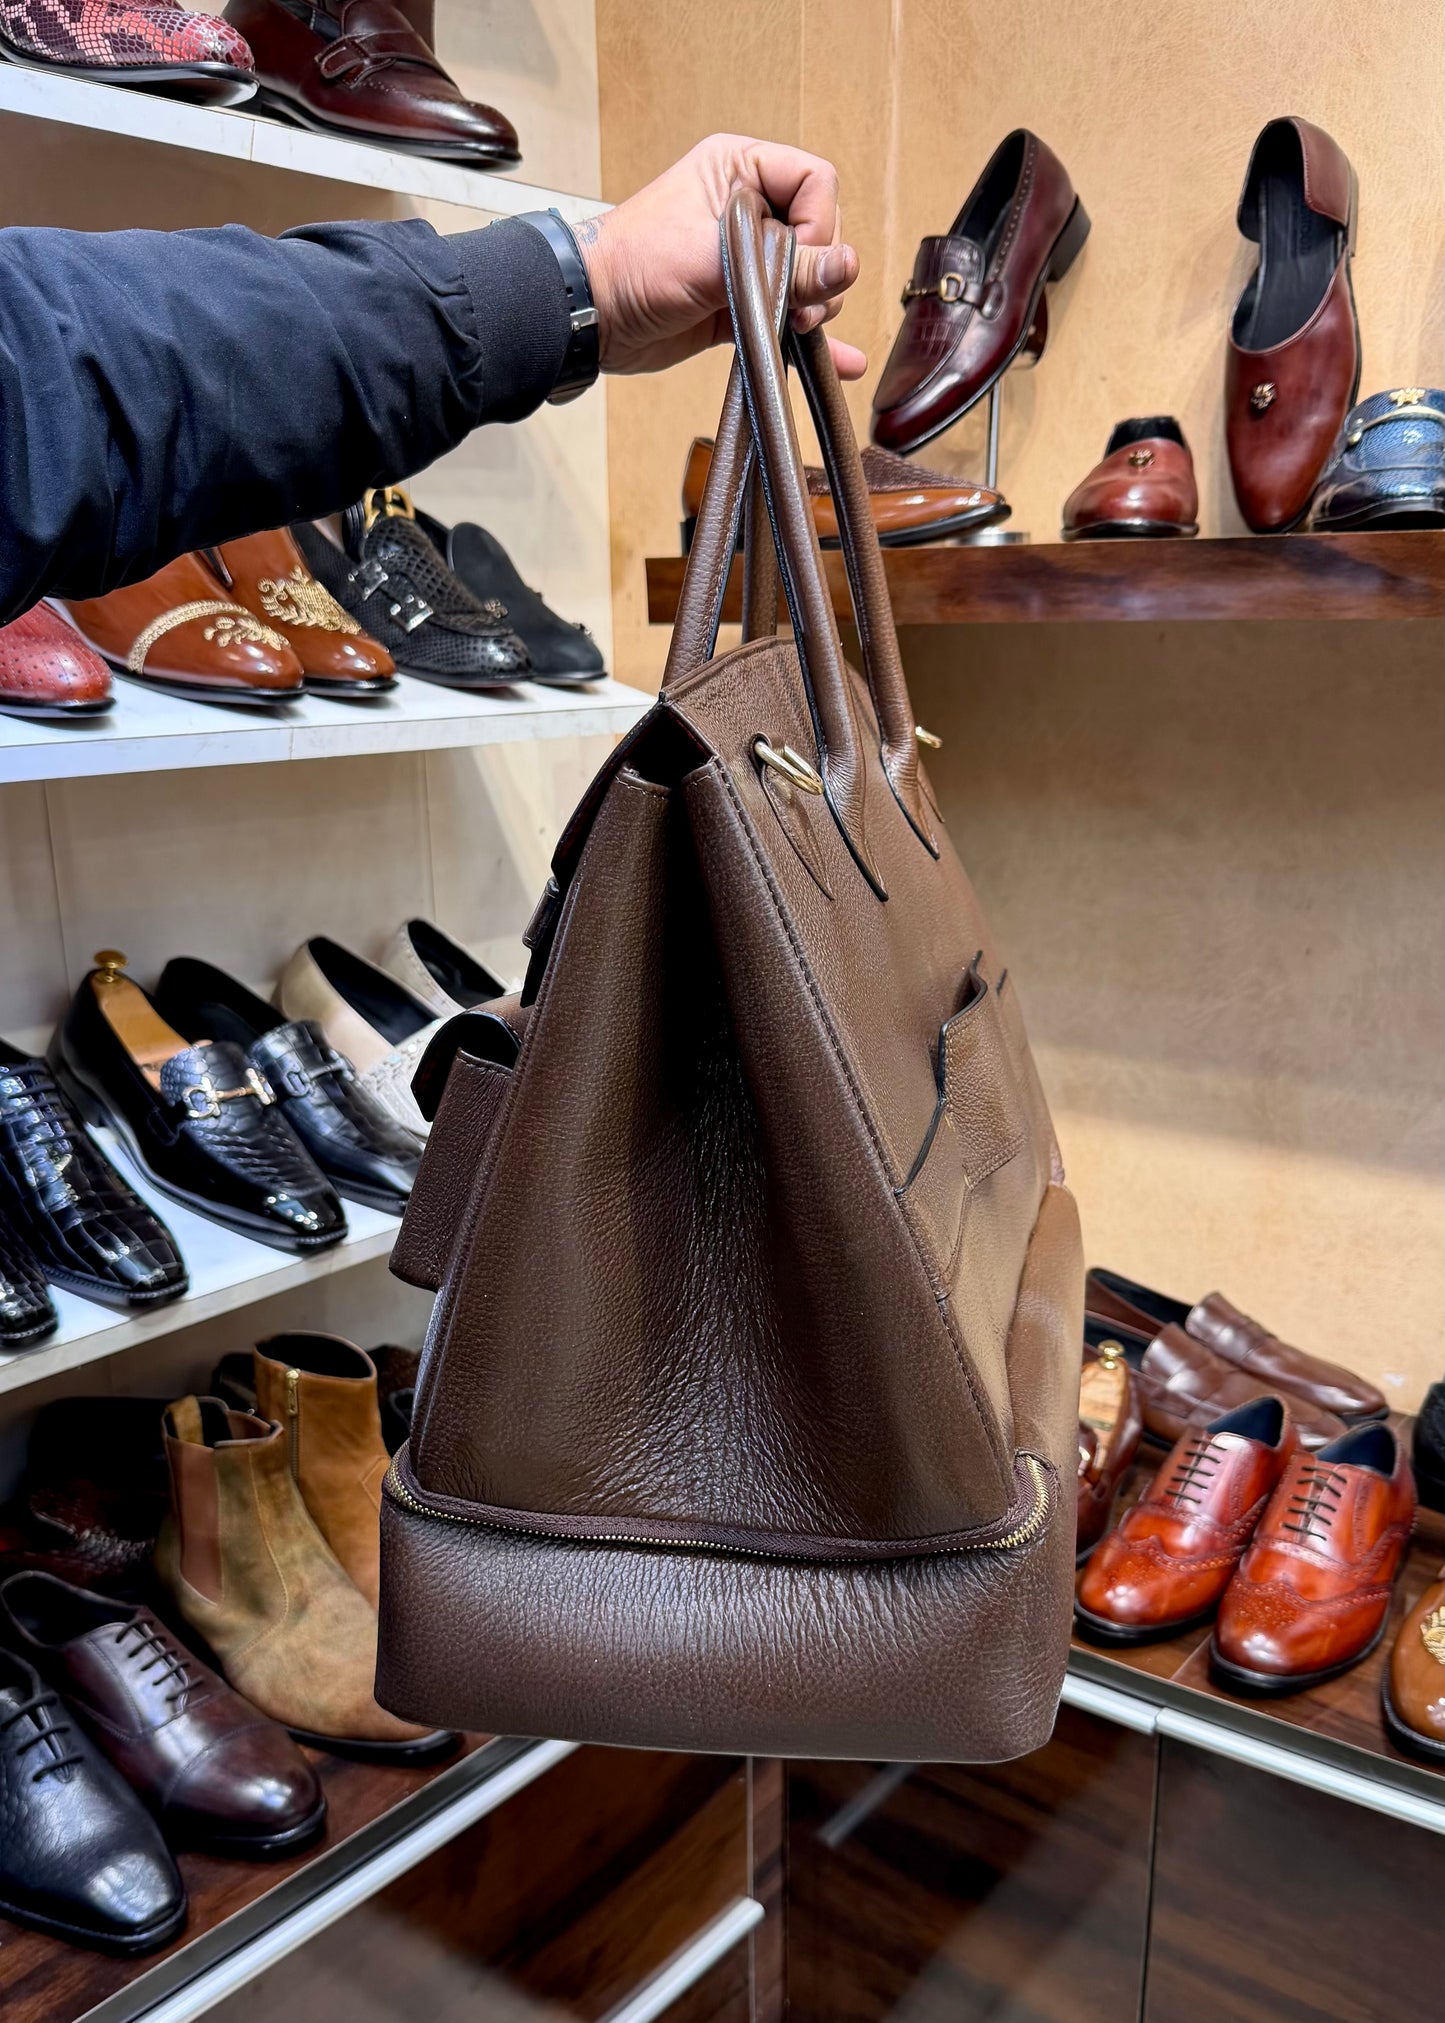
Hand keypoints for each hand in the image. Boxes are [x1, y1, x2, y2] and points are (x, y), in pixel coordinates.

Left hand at [576, 134, 864, 379]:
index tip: (801, 261)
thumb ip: (787, 268)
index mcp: (739, 170)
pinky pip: (787, 315)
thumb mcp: (715, 261)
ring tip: (799, 329)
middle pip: (819, 233)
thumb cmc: (634, 268)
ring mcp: (745, 257)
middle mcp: (748, 208)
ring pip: (808, 278)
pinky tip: (841, 360)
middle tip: (799, 306)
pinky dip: (811, 339)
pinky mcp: (739, 302)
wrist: (591, 318)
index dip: (819, 224)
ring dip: (816, 307)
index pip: (815, 182)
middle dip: (817, 273)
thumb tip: (847, 266)